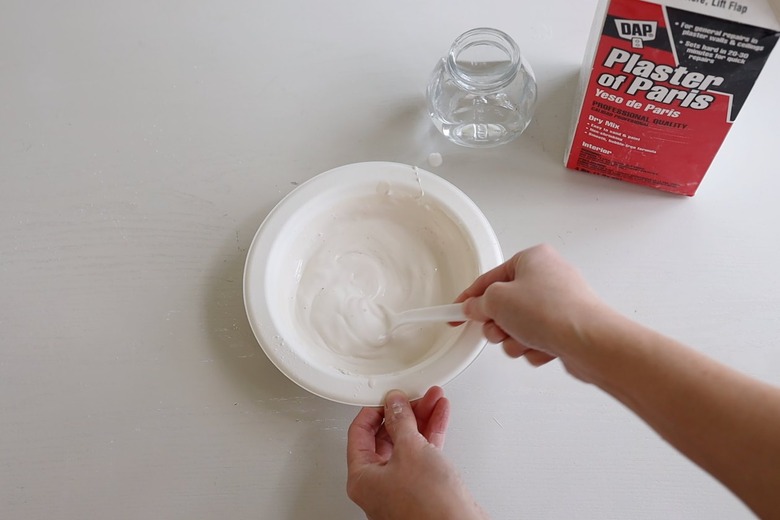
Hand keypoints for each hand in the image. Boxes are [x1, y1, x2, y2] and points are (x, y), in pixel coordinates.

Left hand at [346, 387, 486, 519]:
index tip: (389, 397)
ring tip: (432, 399)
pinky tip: (439, 416)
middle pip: (386, 436)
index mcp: (362, 478)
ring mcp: (401, 487)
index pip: (359, 433)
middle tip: (413, 396)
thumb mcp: (410, 449)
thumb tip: (395, 404)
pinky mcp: (423, 488)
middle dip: (404, 413)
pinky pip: (423, 454)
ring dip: (420, 419)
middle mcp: (379, 485)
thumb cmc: (428, 508)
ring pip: (407, 443)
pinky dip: (431, 433)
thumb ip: (401, 421)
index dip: (375, 410)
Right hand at [457, 244, 605, 379]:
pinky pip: (536, 340)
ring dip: (514, 339)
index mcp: (532, 259)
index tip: (455, 311)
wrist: (589, 341)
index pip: (489, 278)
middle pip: (504, 305)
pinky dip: (534, 348)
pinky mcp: (565, 327)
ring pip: (518, 327)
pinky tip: (544, 348)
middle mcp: (548, 277)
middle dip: (498, 324)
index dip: (468, 298)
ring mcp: (559, 303)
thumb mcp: (498, 300)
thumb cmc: (551, 312)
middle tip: (501, 329)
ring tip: (526, 340)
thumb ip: (479, 303)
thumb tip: (475, 308)